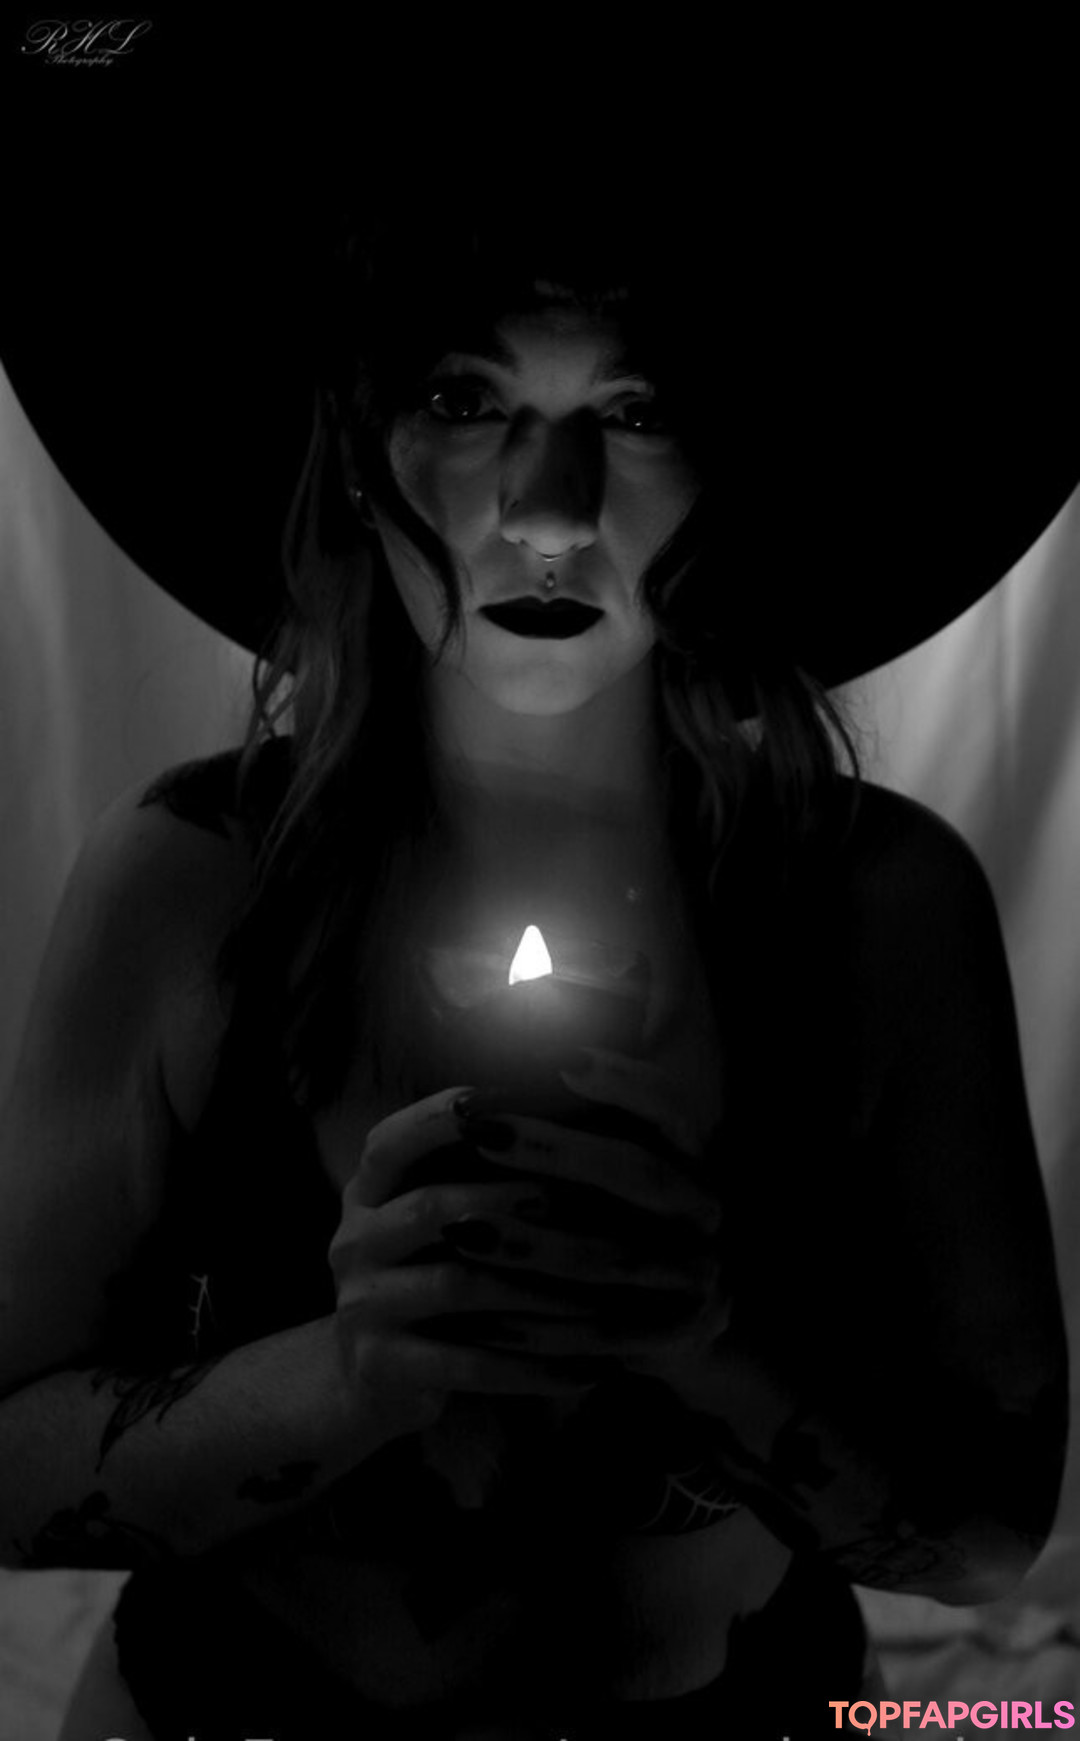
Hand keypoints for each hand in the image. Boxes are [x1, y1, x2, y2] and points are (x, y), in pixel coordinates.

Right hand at [328, 1086, 602, 1444]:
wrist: (367, 1378)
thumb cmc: (426, 1274)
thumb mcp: (430, 1218)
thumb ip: (474, 1170)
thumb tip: (565, 1111)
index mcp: (367, 1194)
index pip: (389, 1142)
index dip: (436, 1118)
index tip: (496, 1100)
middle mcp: (354, 1243)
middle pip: (426, 1208)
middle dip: (502, 1196)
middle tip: (569, 1192)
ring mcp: (363, 1307)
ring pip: (455, 1286)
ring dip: (534, 1283)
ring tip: (600, 1286)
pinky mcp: (381, 1366)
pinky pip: (467, 1365)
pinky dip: (532, 1367)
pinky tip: (587, 1370)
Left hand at [443, 1049, 730, 1403]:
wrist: (676, 1333)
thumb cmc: (619, 1229)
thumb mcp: (610, 1173)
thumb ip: (576, 1126)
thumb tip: (516, 1058)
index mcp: (695, 1162)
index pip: (670, 1110)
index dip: (623, 1082)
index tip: (562, 1058)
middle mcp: (704, 1213)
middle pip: (639, 1174)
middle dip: (556, 1148)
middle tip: (480, 1128)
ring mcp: (695, 1279)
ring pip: (609, 1257)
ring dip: (530, 1244)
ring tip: (458, 1228)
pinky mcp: (672, 1339)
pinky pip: (596, 1333)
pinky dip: (534, 1326)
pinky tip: (474, 1318)